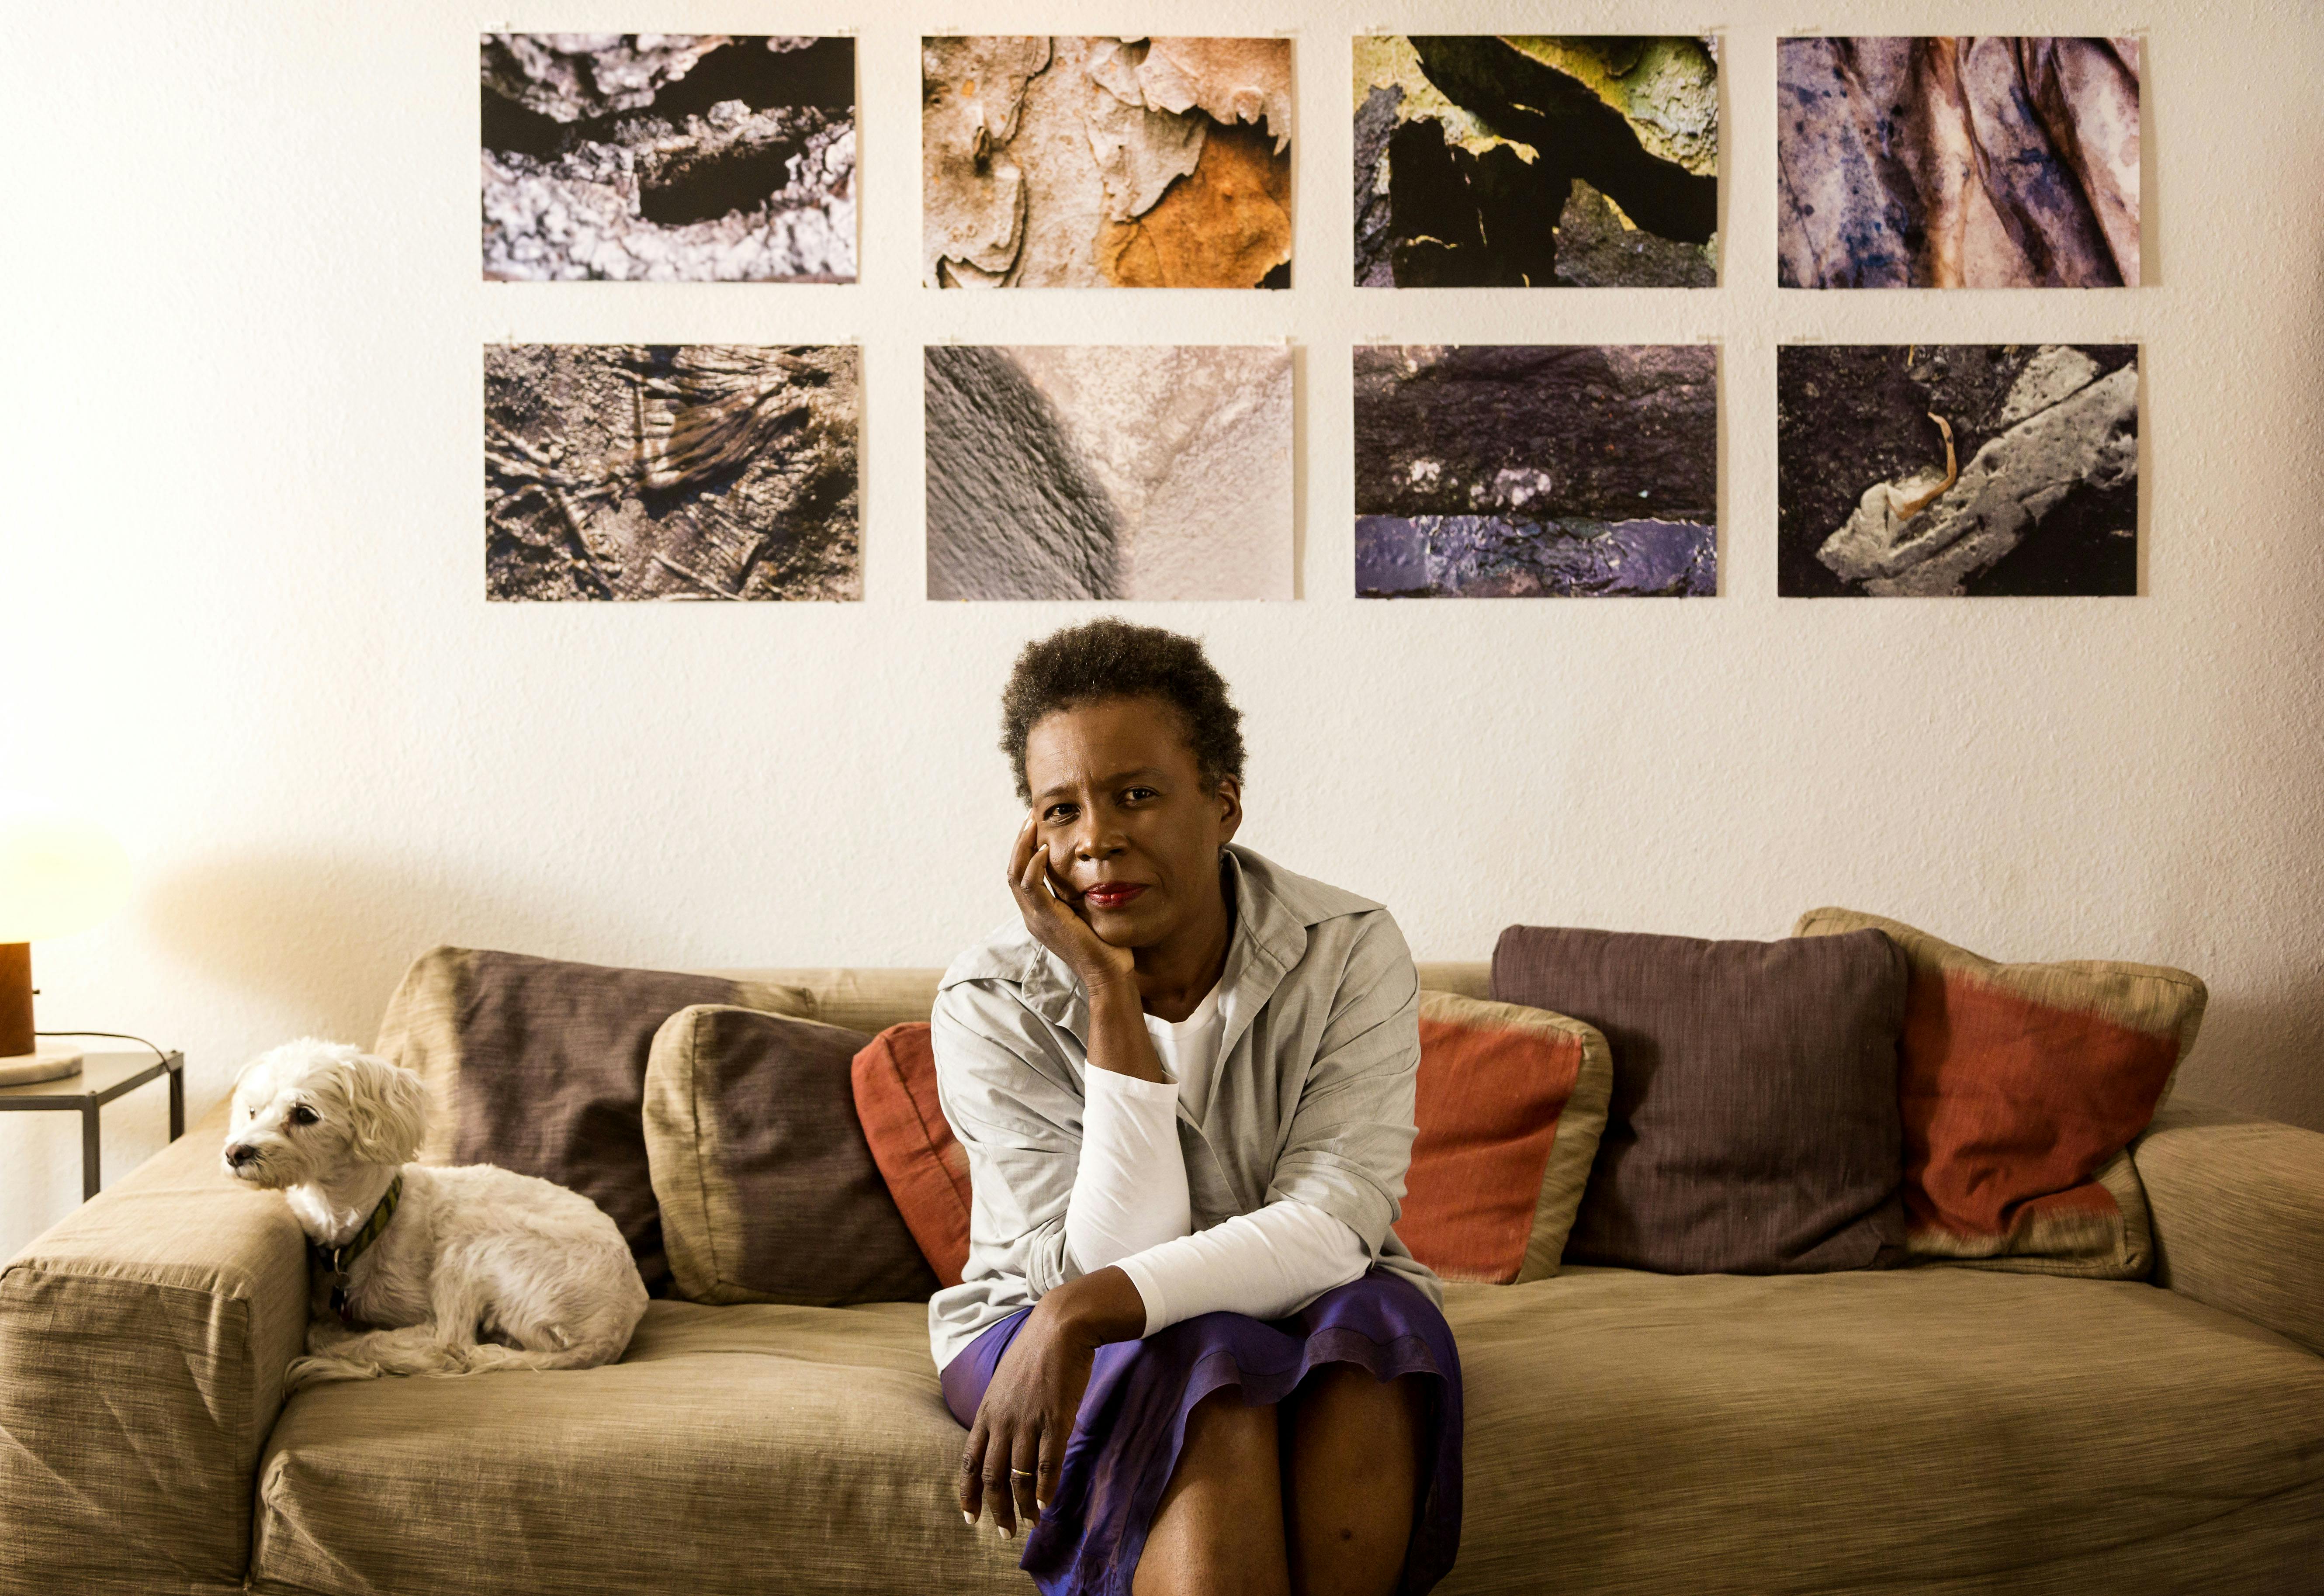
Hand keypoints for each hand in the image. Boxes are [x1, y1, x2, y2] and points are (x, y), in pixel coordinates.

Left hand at [958, 1293, 1098, 1539]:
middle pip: (991, 1476)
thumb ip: (999, 1412)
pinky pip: (1047, 1463)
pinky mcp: (1055, 1419)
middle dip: (996, 1509)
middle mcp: (1002, 1420)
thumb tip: (999, 1439)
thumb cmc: (1035, 1353)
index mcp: (986, 1412)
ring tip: (1029, 1524)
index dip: (968, 1493)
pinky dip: (1045, 1489)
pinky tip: (1046, 1505)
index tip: (970, 1518)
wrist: (1060, 1326)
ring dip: (1022, 1506)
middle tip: (1004, 1533)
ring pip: (1018, 1476)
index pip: (969, 1461)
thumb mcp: (1004, 1382)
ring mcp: (1027, 1421)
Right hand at [1009, 813, 1134, 991]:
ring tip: (1032, 823)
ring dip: (1023, 846)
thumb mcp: (1090, 913)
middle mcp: (1033, 916)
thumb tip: (1092, 871)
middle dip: (1020, 842)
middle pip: (1013, 871)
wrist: (1108, 975)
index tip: (1037, 826)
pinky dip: (1034, 866)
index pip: (1023, 876)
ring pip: (1015, 875)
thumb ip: (1082, 895)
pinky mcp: (1046, 920)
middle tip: (1031, 816)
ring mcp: (1036, 919)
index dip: (1026, 850)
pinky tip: (1043, 849)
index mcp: (1040, 915)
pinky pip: (1031, 887)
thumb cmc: (1107, 947)